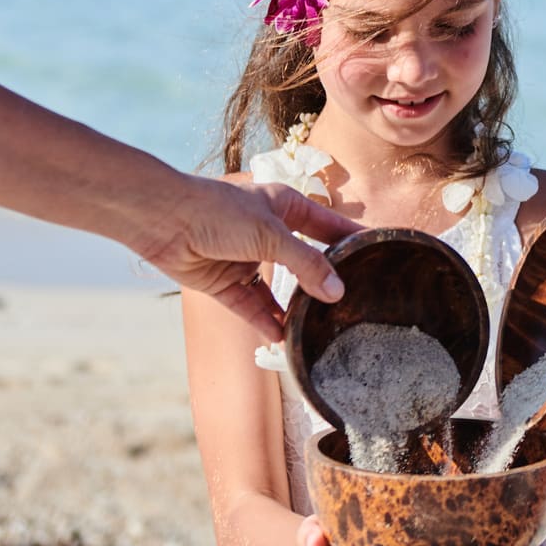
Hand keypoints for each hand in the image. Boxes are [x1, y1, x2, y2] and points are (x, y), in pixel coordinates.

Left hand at [145, 177, 359, 344]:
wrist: (164, 221)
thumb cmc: (218, 212)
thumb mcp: (271, 235)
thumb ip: (306, 263)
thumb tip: (338, 292)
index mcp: (287, 207)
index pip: (330, 225)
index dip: (353, 239)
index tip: (381, 257)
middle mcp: (271, 233)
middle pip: (307, 261)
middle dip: (326, 282)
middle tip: (355, 305)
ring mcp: (248, 259)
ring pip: (280, 290)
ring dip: (296, 309)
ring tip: (321, 330)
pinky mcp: (226, 283)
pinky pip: (253, 307)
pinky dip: (266, 322)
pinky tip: (283, 338)